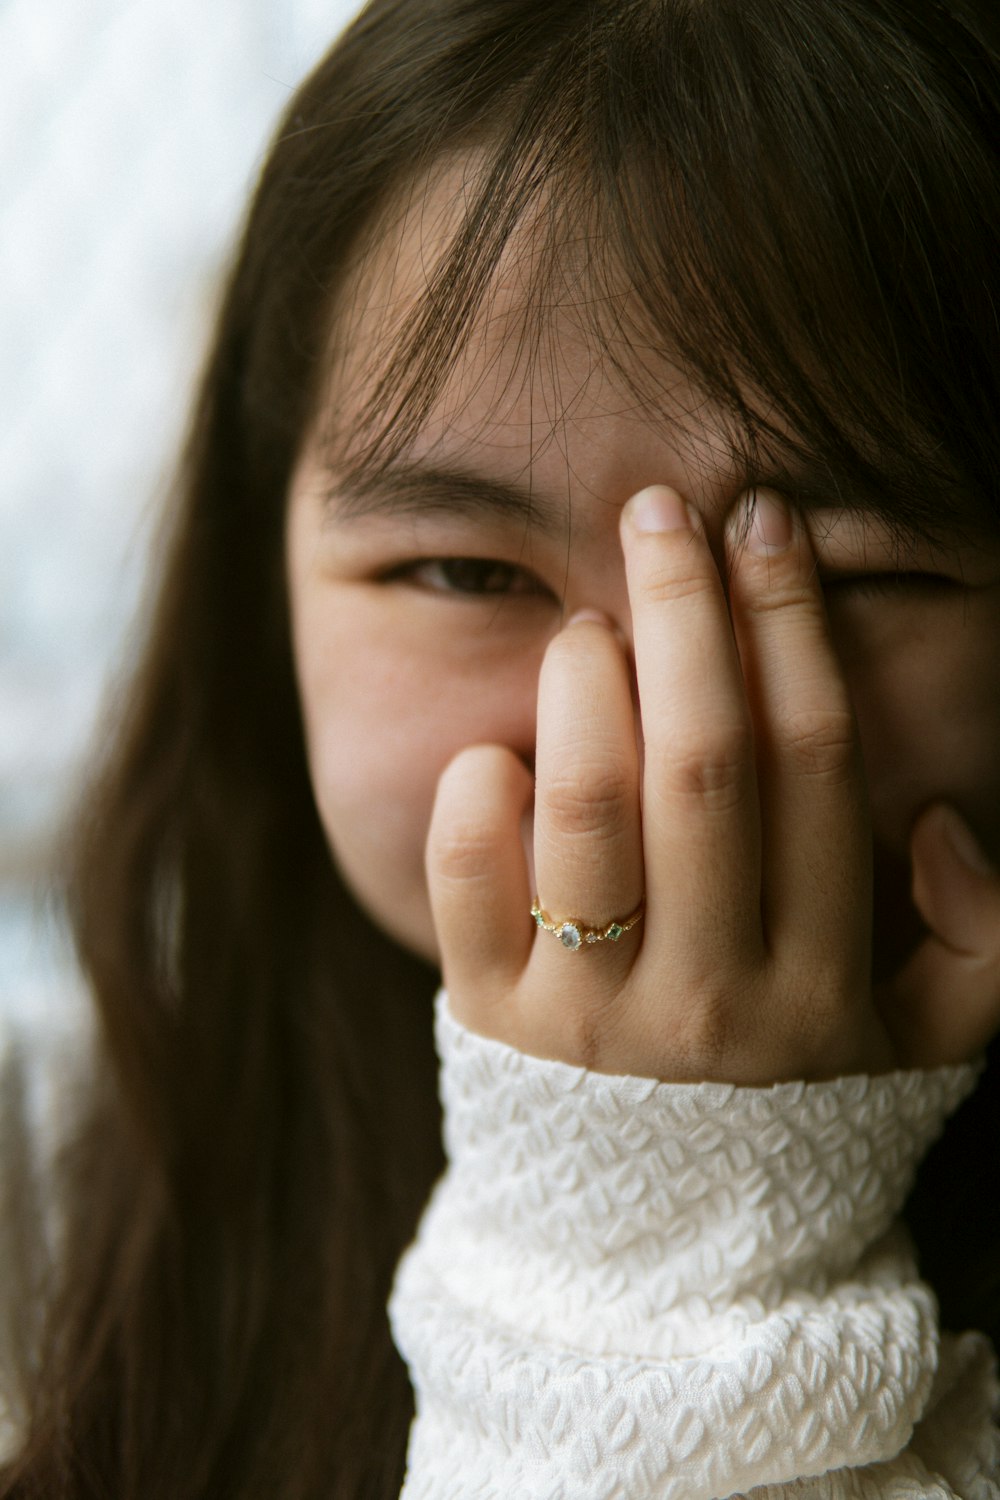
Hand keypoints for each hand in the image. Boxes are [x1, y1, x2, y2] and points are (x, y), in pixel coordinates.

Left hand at [426, 486, 999, 1082]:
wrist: (656, 1240)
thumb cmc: (790, 1104)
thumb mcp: (921, 1045)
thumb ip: (978, 943)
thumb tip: (934, 821)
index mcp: (820, 985)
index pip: (814, 765)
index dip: (791, 627)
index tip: (766, 526)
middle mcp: (708, 998)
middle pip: (703, 764)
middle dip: (686, 613)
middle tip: (661, 513)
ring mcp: (589, 1015)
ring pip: (587, 812)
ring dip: (584, 688)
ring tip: (586, 625)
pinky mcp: (489, 1019)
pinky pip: (465, 888)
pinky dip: (471, 800)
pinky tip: (491, 753)